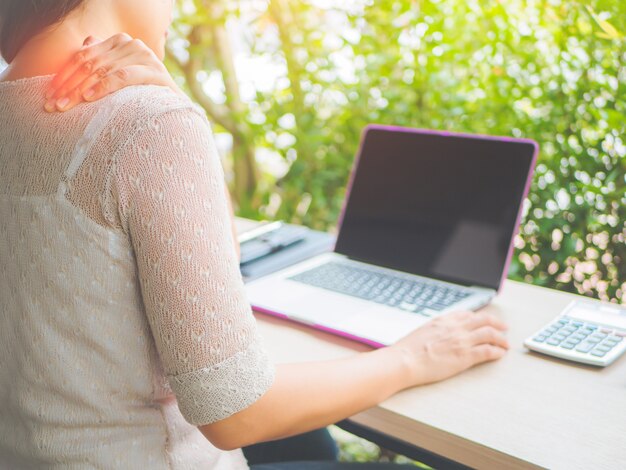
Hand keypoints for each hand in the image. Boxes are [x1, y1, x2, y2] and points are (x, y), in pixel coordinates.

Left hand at [44, 33, 183, 111]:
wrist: (177, 114)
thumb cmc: (144, 98)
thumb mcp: (117, 78)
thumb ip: (102, 60)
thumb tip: (84, 43)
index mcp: (121, 42)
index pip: (83, 57)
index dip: (63, 76)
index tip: (48, 96)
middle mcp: (133, 44)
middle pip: (90, 65)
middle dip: (68, 87)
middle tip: (52, 105)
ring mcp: (146, 57)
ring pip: (103, 71)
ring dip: (79, 90)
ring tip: (65, 106)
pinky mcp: (156, 72)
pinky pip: (122, 77)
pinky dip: (103, 87)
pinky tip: (89, 98)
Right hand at [390, 310, 508, 386]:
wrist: (405, 360)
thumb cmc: (408, 350)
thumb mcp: (422, 331)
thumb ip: (434, 330)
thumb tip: (437, 334)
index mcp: (444, 320)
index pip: (467, 314)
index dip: (479, 317)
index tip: (484, 320)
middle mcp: (455, 327)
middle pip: (483, 320)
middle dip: (496, 323)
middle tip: (503, 328)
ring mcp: (461, 340)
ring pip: (489, 334)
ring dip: (501, 338)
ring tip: (505, 343)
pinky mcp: (465, 356)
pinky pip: (488, 351)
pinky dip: (497, 351)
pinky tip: (500, 354)